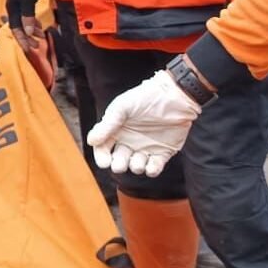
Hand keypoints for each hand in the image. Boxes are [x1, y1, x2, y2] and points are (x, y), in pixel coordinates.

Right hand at [5, 0, 42, 52]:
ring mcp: (20, 4)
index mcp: (12, 9)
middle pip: (20, 27)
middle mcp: (14, 8)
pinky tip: (39, 25)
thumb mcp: (27, 1)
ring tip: (41, 35)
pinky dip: (34, 22)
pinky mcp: (26, 0)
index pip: (16, 29)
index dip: (22, 39)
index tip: (30, 49)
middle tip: (38, 44)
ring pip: (24, 21)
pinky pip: (28, 15)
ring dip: (32, 30)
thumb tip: (29, 32)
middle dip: (28, 37)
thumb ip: (27, 17)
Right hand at [85, 69, 201, 176]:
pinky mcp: (162, 153)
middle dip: (118, 165)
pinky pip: (154, 168)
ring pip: (136, 166)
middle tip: (120, 164)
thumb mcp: (122, 107)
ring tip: (138, 161)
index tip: (104, 162)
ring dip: (135, 167)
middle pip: (119, 160)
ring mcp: (146, 148)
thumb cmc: (146, 98)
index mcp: (117, 130)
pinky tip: (151, 165)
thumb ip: (107, 124)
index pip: (103, 148)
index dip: (102, 157)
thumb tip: (91, 141)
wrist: (175, 96)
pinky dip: (151, 170)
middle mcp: (130, 141)